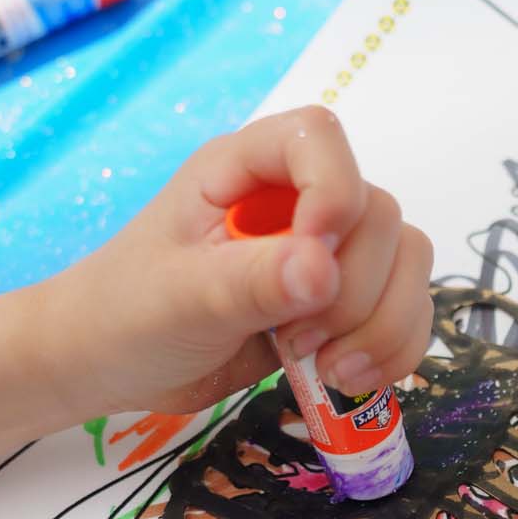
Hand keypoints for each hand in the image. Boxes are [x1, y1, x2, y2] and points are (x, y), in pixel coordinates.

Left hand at [32, 106, 435, 419]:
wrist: (111, 366)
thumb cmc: (126, 314)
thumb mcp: (180, 299)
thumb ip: (250, 282)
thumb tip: (321, 269)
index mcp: (244, 170)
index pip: (319, 139)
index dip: (334, 191)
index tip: (316, 256)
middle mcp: (295, 200)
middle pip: (378, 215)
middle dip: (357, 290)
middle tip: (299, 343)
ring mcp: (324, 252)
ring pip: (406, 263)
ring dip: (383, 325)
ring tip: (330, 370)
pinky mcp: (340, 302)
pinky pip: (403, 310)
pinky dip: (393, 348)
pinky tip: (349, 379)